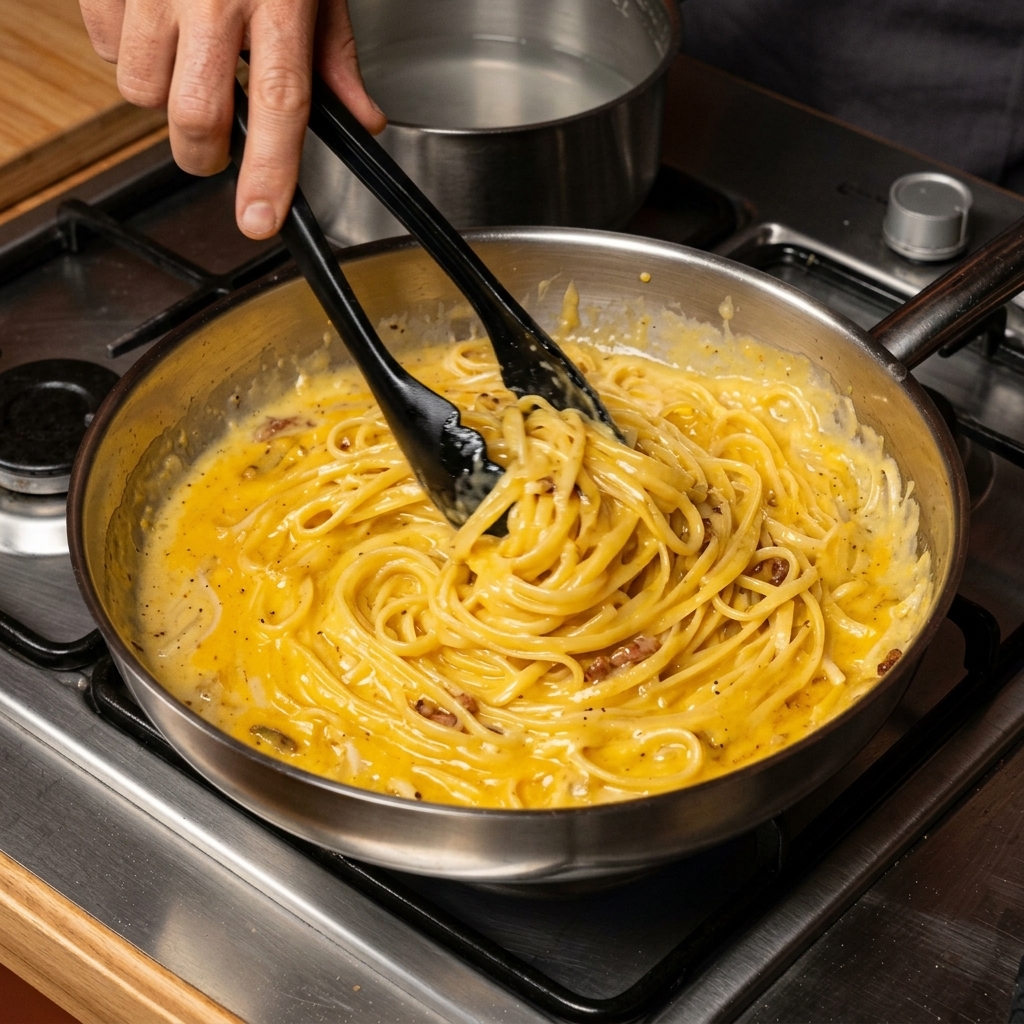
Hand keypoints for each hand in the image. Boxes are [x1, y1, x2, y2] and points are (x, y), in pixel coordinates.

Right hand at [79, 0, 385, 238]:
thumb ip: (336, 53)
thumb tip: (363, 118)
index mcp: (277, 0)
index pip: (278, 106)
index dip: (268, 172)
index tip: (259, 219)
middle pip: (194, 115)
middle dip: (203, 154)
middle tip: (217, 145)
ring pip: (140, 90)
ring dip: (163, 96)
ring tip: (187, 59)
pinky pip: (102, 45)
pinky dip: (125, 50)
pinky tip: (155, 25)